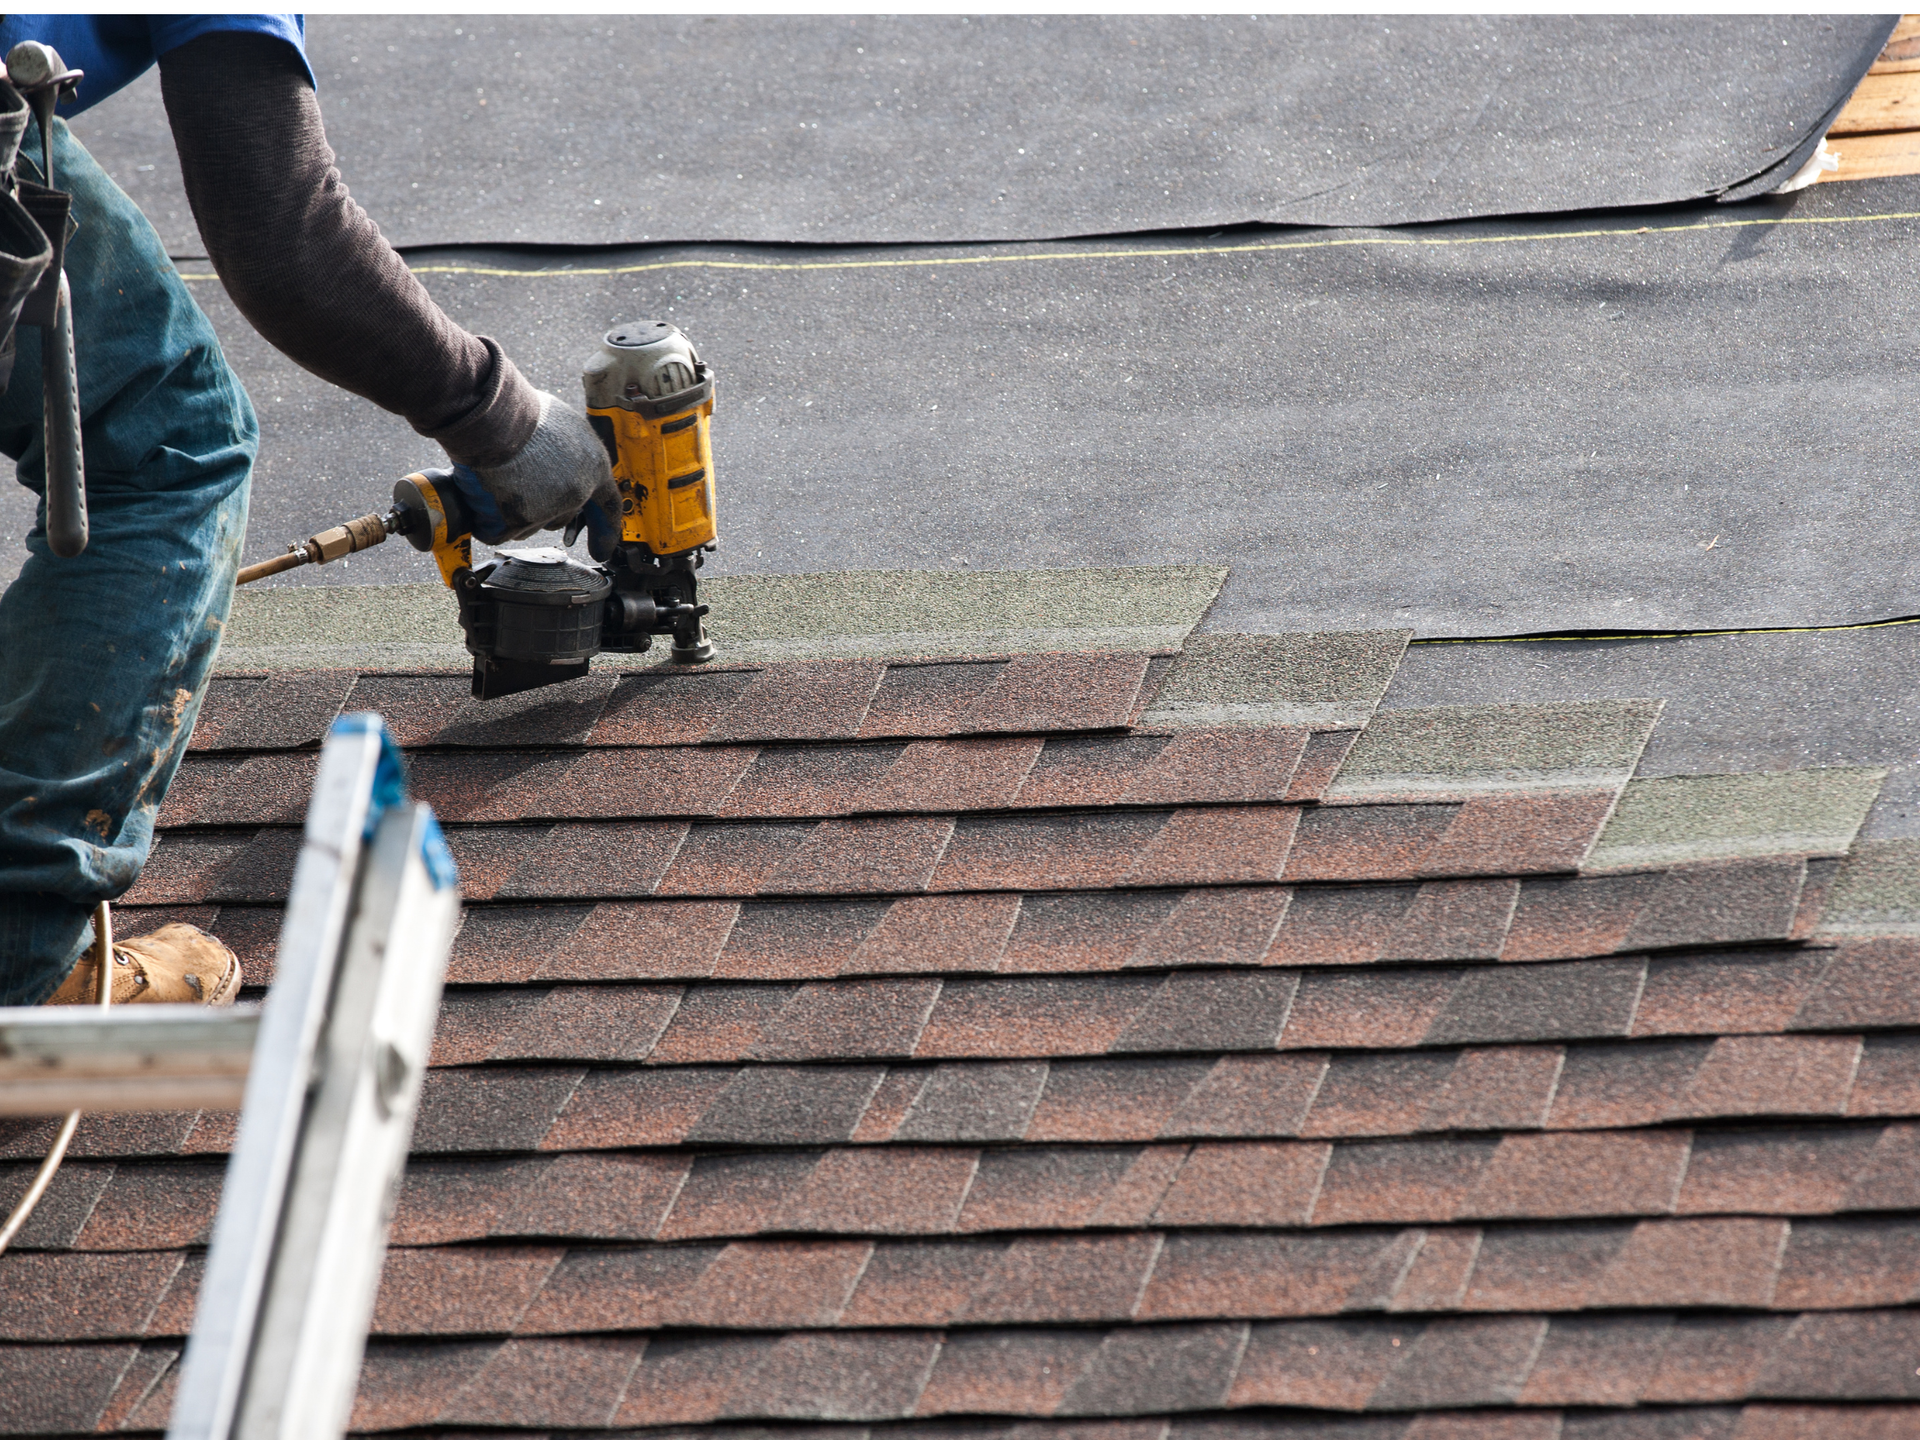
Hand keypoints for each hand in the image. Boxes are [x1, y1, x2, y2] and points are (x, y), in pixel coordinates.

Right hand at [461, 390, 619, 543]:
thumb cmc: (526, 414)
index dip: (606, 530)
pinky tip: (485, 495)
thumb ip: (572, 450)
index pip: (608, 507)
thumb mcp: (565, 423)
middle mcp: (576, 493)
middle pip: (562, 516)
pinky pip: (499, 531)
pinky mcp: (519, 520)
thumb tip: (565, 458)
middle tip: (521, 481)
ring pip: (531, 525)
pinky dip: (488, 518)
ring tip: (501, 476)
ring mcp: (548, 509)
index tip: (603, 550)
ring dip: (514, 510)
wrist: (496, 419)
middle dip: (543, 506)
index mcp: (594, 468)